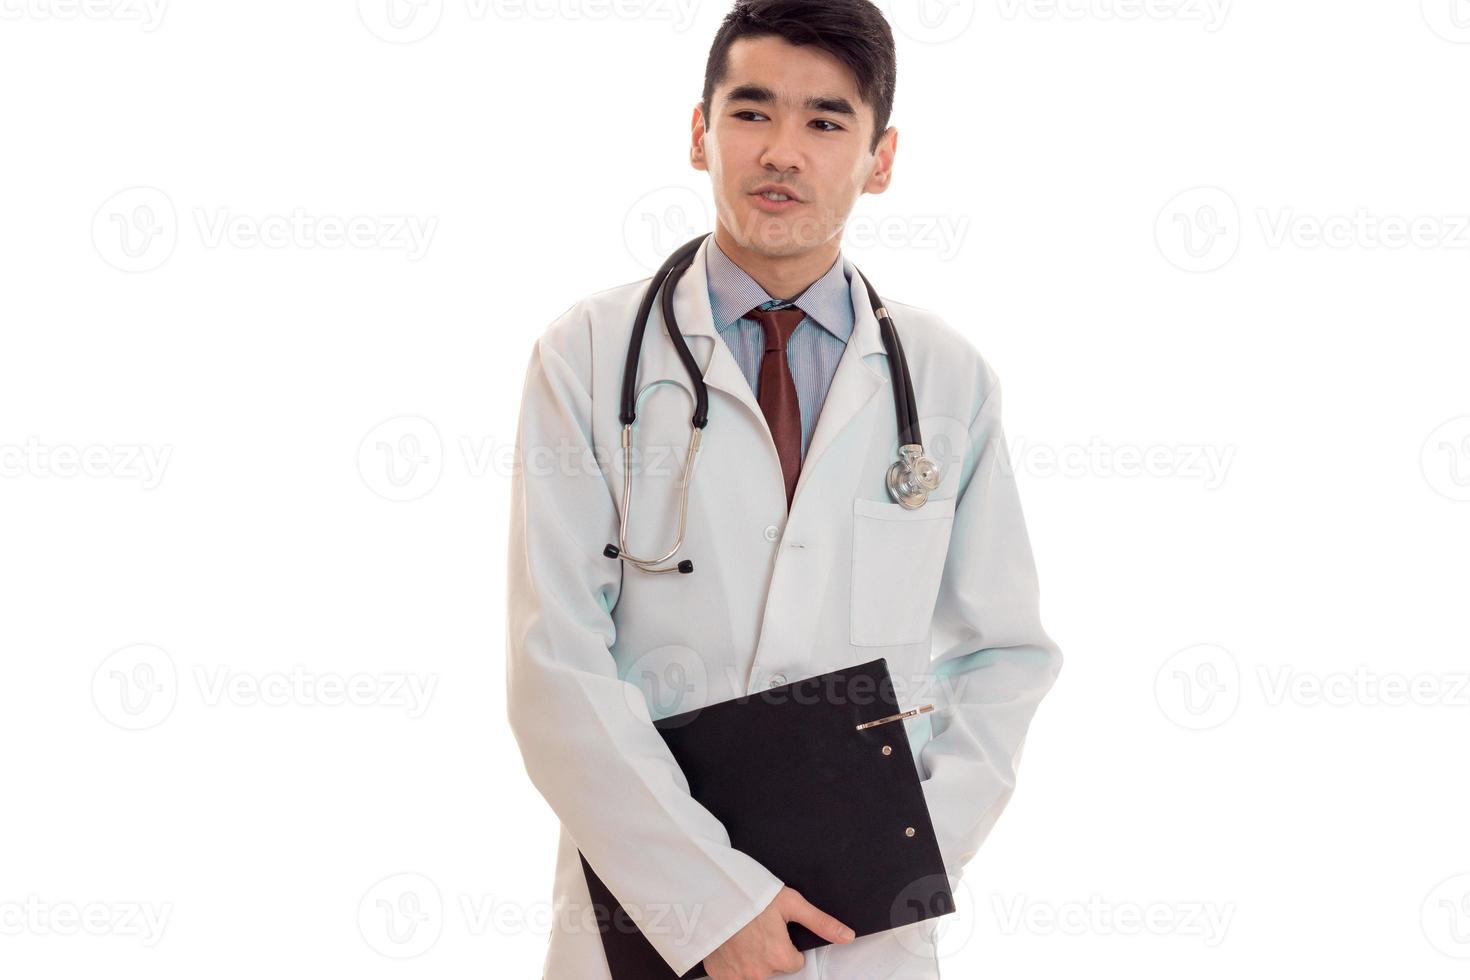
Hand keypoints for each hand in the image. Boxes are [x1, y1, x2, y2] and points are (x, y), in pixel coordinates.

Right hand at [702, 886, 854, 978]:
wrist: (711, 892)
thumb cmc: (750, 894)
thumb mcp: (790, 903)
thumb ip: (820, 923)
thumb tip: (848, 936)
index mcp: (780, 957)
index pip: (794, 962)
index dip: (787, 945)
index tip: (775, 929)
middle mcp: (759, 973)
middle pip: (773, 969)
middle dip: (769, 953)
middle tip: (758, 929)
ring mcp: (736, 976)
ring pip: (753, 973)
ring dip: (750, 959)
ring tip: (743, 936)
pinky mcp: (718, 974)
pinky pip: (731, 975)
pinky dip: (731, 963)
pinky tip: (730, 943)